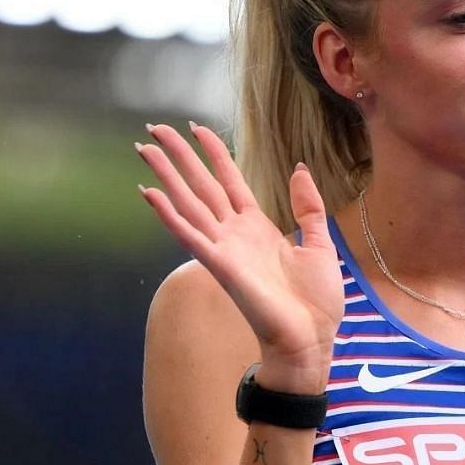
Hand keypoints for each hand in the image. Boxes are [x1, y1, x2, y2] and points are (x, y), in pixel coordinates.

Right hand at [136, 123, 342, 378]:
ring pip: (189, 203)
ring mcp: (225, 249)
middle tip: (154, 128)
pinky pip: (190, 236)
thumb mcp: (319, 244)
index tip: (196, 129)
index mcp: (258, 227)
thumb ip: (308, 207)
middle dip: (179, 156)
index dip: (214, 154)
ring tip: (144, 149)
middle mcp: (235, 234)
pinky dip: (169, 215)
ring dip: (166, 176)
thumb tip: (300, 169)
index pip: (230, 181)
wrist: (311, 337)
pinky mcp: (220, 266)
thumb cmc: (315, 300)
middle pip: (201, 185)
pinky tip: (151, 194)